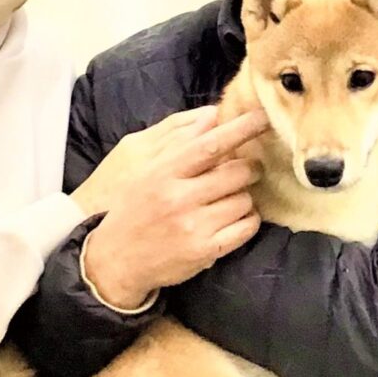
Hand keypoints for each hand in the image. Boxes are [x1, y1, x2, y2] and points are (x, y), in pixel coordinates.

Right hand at [73, 106, 267, 311]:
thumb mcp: (146, 171)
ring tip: (231, 198)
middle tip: (247, 169)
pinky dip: (248, 220)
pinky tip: (236, 218)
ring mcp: (193, 226)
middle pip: (237, 172)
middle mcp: (179, 198)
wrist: (115, 260)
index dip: (240, 129)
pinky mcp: (205, 251)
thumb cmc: (134, 209)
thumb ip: (179, 143)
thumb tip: (213, 116)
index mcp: (164, 173)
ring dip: (244, 197)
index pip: (210, 145)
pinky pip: (246, 227)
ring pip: (244, 201)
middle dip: (249, 168)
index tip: (262, 116)